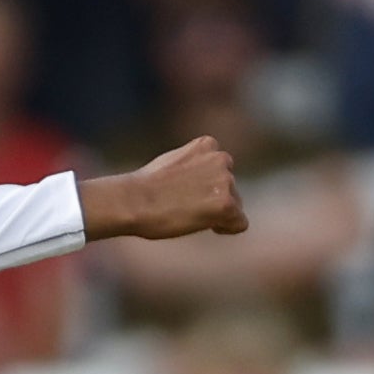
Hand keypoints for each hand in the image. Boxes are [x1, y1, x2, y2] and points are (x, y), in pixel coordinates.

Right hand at [84, 140, 249, 241]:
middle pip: (230, 187)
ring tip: (189, 215)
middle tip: (185, 208)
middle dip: (215, 200)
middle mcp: (221, 159)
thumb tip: (199, 179)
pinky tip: (207, 227)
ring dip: (217, 213)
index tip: (188, 195)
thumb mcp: (171, 163)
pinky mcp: (227, 204)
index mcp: (207, 144)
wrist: (133, 201)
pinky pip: (240, 223)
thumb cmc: (143, 188)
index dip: (207, 186)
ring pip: (236, 205)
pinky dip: (227, 228)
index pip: (221, 169)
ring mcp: (226, 181)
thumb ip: (193, 164)